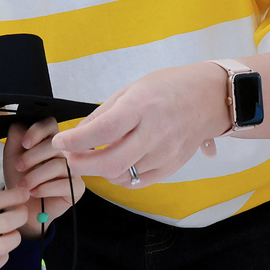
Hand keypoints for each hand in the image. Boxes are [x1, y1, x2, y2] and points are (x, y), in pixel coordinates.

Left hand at [1, 120, 85, 239]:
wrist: (21, 205)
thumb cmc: (19, 178)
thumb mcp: (12, 154)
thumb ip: (16, 136)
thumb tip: (23, 126)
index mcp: (49, 140)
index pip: (50, 124)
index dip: (37, 131)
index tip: (24, 144)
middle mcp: (65, 152)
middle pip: (54, 144)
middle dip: (32, 156)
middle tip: (19, 167)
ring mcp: (74, 169)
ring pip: (58, 165)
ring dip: (35, 176)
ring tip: (24, 185)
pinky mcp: (77, 188)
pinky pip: (65, 184)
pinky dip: (45, 189)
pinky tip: (34, 192)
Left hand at [51, 63, 231, 186]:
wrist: (209, 98)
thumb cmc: (169, 88)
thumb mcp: (131, 90)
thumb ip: (103, 114)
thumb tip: (77, 135)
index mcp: (142, 107)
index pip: (103, 131)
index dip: (76, 140)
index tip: (60, 141)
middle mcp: (155, 132)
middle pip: (110, 162)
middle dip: (81, 164)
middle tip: (69, 157)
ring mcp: (166, 153)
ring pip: (121, 175)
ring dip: (99, 170)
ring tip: (93, 156)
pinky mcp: (172, 167)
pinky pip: (137, 181)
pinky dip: (120, 175)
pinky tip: (116, 162)